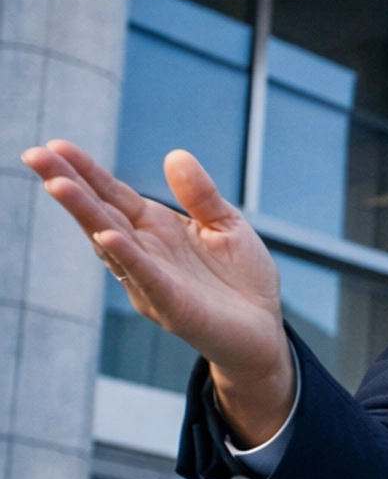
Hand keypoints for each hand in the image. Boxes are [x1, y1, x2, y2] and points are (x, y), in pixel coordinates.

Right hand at [22, 141, 293, 443]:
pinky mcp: (173, 305)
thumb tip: (174, 154)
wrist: (264, 333)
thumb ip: (200, 194)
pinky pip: (146, 277)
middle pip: (100, 214)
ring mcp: (153, 280)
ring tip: (57, 184)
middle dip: (67, 184)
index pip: (113, 195)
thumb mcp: (226, 224)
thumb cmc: (242, 281)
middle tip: (33, 155)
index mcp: (156, 229)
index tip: (55, 145)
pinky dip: (127, 257)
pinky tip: (107, 236)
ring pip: (112, 243)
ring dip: (86, 214)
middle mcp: (145, 253)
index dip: (86, 171)